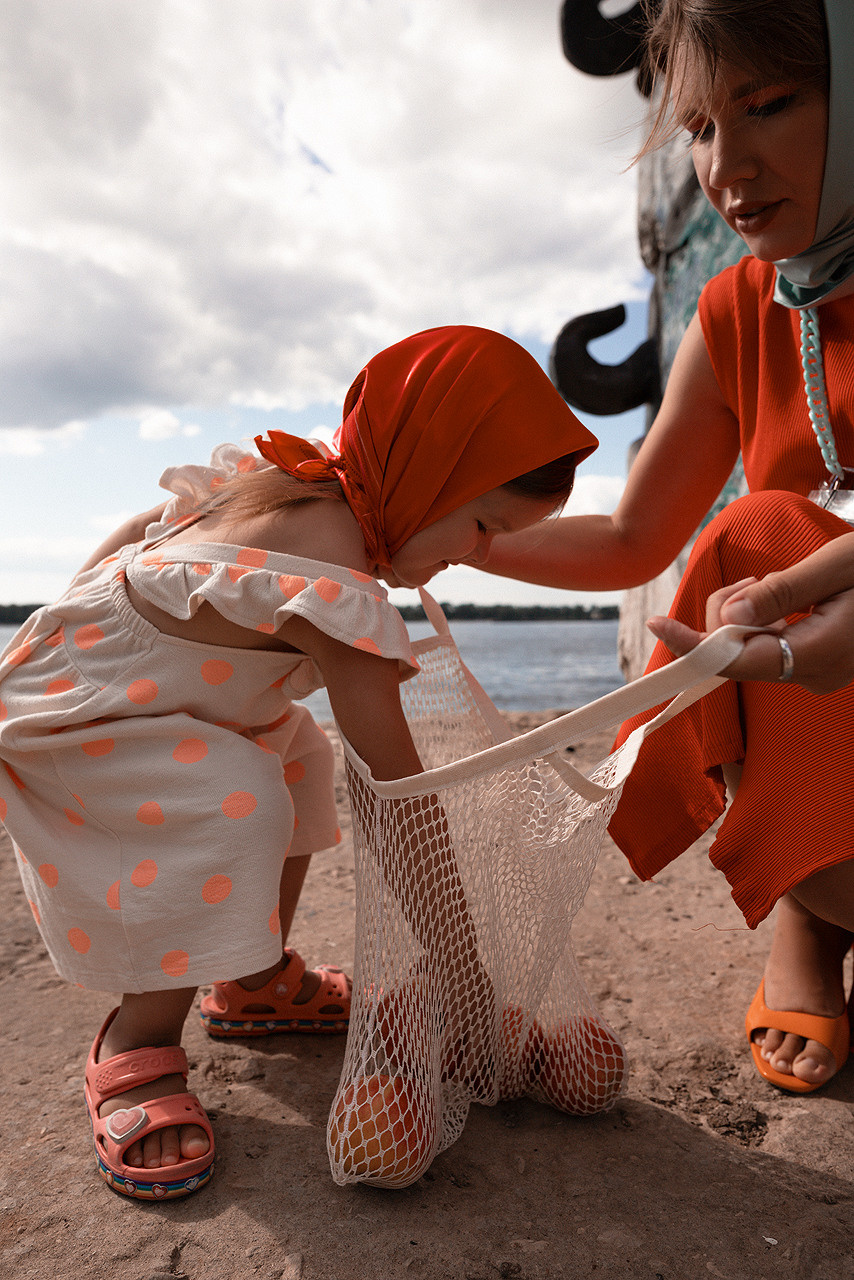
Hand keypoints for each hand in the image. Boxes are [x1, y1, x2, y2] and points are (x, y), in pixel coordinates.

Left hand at [647, 533, 853, 693]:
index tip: (657, 624)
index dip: (694, 644)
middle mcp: (811, 674)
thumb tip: (728, 618)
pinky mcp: (813, 663)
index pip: (737, 659)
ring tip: (787, 585)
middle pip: (737, 648)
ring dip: (749, 610)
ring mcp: (813, 672)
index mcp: (817, 655)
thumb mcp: (836, 566)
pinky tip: (789, 599)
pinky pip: (766, 642)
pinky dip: (763, 618)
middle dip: (730, 610)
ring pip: (748, 644)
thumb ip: (782, 593)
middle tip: (762, 579)